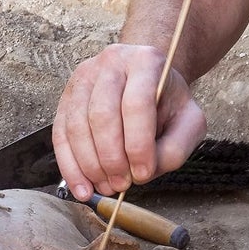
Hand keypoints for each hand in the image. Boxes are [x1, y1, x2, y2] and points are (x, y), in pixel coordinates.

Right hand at [52, 44, 206, 199]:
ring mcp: (83, 79)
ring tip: (105, 186)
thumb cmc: (167, 102)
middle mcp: (110, 64)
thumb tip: (143, 172)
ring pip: (77, 127)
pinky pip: (60, 136)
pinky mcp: (65, 99)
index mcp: (145, 62)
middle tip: (121, 184)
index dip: (138, 144)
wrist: (144, 81)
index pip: (137, 104)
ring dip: (90, 165)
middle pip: (101, 115)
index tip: (142, 174)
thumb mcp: (188, 121)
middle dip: (111, 158)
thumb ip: (175, 147)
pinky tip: (81, 187)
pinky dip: (70, 167)